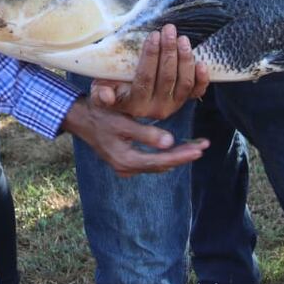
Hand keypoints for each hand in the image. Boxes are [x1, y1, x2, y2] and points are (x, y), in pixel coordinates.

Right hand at [61, 98, 208, 176]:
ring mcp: (125, 166)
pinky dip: (165, 155)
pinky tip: (178, 148)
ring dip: (176, 156)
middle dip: (183, 156)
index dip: (181, 156)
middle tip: (203, 147)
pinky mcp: (125, 161)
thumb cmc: (100, 115)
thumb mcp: (122, 121)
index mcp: (125, 160)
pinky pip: (150, 161)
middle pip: (161, 165)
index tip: (199, 150)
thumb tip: (170, 142)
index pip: (160, 161)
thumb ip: (145, 133)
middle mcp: (126, 167)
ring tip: (197, 147)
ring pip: (156, 164)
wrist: (80, 118)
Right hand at [89, 24, 209, 119]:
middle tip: (169, 30)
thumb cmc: (109, 90)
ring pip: (184, 83)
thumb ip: (102, 94)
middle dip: (169, 51)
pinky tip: (201, 62)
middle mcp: (156, 108)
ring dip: (184, 59)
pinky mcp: (183, 102)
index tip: (153, 35)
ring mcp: (172, 106)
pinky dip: (202, 79)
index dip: (151, 56)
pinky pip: (196, 92)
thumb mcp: (99, 92)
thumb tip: (105, 95)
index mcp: (136, 105)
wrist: (122, 105)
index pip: (145, 78)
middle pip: (167, 77)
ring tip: (181, 38)